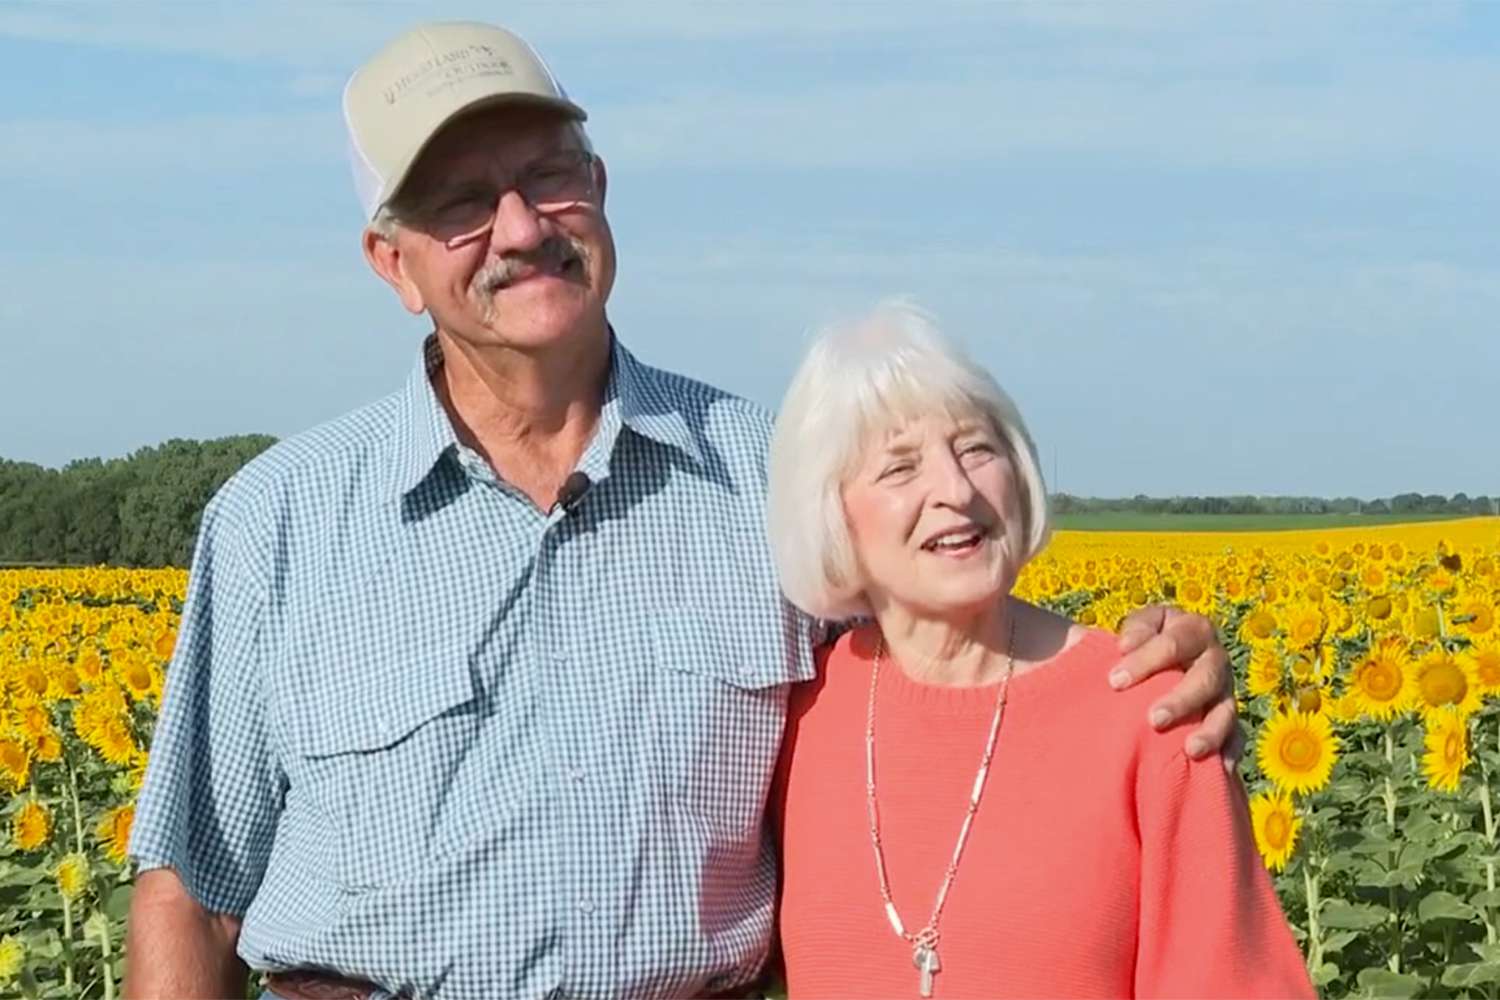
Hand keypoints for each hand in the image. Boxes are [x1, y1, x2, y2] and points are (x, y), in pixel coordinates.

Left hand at [1109, 604, 1242, 771]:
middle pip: (1206, 676)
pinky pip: (1237, 736)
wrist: (1142, 675)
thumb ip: (1105, 637)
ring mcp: (1224, 689)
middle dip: (1181, 699)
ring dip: (1210, 730)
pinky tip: (1220, 767)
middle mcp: (1212, 656)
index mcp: (1187, 627)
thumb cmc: (1125, 653)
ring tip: (1190, 749)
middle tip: (1154, 719)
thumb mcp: (1117, 637)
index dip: (1146, 659)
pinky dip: (1229, 751)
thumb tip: (1097, 642)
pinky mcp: (1228, 719)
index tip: (1114, 681)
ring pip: (1225, 709)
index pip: (1173, 641)